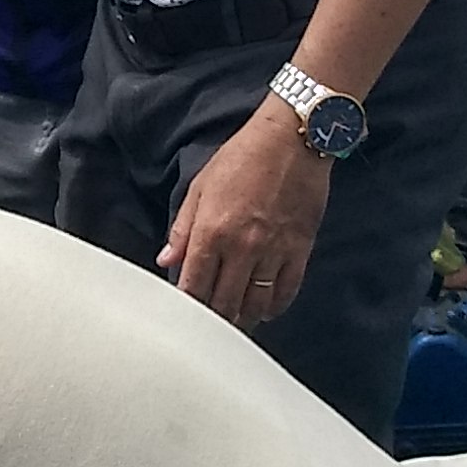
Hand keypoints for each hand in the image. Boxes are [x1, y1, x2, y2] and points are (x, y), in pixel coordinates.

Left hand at [163, 100, 332, 325]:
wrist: (292, 140)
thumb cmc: (243, 157)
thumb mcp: (201, 187)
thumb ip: (183, 229)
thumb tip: (166, 260)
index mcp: (212, 231)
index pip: (194, 285)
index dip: (187, 306)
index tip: (183, 315)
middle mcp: (242, 247)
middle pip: (224, 302)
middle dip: (214, 318)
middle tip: (208, 327)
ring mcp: (273, 251)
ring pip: (255, 304)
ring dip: (243, 318)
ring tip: (235, 322)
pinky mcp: (300, 250)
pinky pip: (286, 291)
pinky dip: (274, 306)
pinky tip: (265, 310)